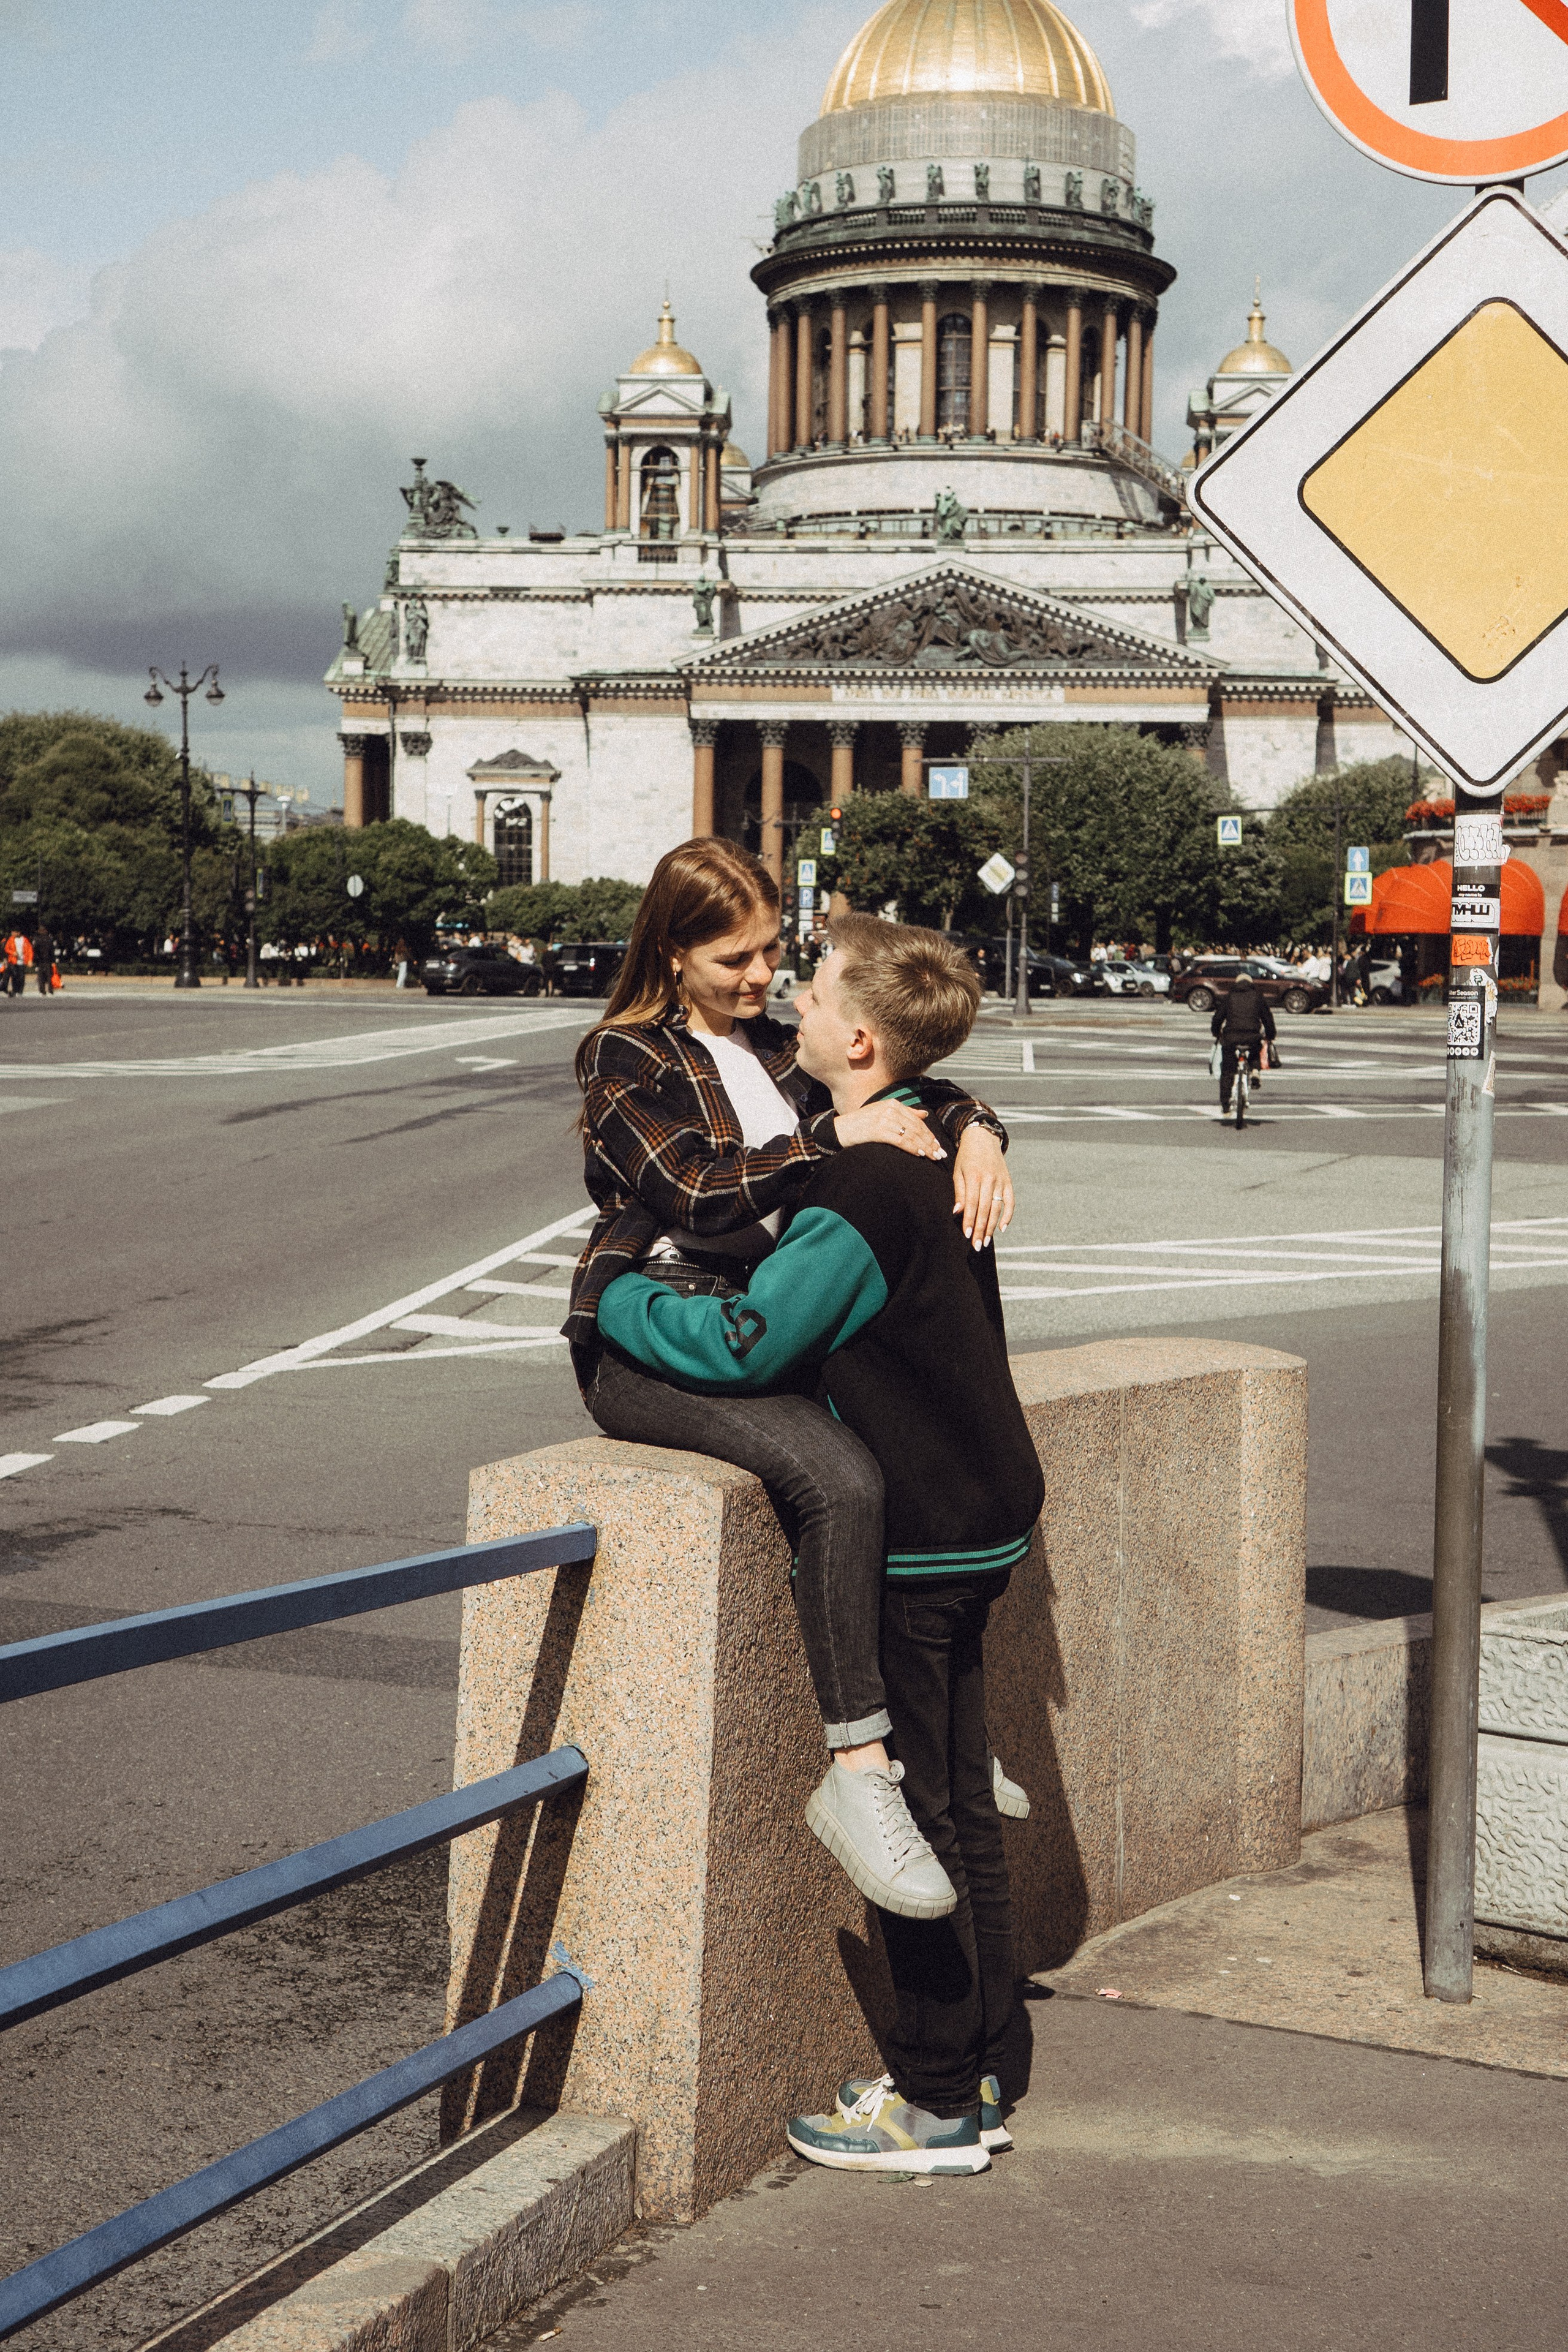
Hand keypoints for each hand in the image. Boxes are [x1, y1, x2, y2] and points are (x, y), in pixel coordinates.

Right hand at [833, 1101, 946, 1160]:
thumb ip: (905, 1113)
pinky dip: (913, 1148)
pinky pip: (901, 1141)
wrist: (840, 1129)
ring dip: (925, 1147)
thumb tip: (924, 1115)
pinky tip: (920, 1154)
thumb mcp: (883, 1113)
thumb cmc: (861, 1124)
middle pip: (916, 1128)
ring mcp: (885, 1119)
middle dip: (930, 1142)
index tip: (937, 1145)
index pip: (917, 1120)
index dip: (929, 1134)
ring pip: (911, 1135)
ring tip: (933, 1157)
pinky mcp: (879, 1130)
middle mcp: (891, 1109)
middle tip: (940, 1154)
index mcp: (893, 1104)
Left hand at [952, 1124, 1012, 1249]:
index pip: (972, 1204)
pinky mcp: (1008, 1182)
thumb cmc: (966, 1157)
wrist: (983, 1138)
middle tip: (976, 1245)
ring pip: (997, 1208)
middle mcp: (989, 1180)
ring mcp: (1000, 1181)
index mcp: (974, 1177)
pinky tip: (1002, 1228)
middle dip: (980, 1229)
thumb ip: (959, 1192)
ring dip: (991, 1227)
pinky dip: (1008, 1215)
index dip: (969, 1220)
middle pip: (985, 1209)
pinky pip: (1010, 1202)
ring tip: (986, 1241)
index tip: (967, 1235)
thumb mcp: (958, 1172)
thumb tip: (957, 1212)